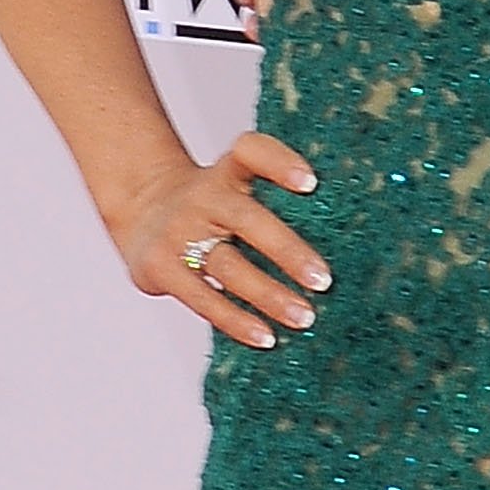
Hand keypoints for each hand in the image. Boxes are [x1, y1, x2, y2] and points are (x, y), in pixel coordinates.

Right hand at [110, 132, 328, 349]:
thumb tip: (347, 239)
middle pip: (248, 220)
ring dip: (269, 295)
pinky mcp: (160, 267)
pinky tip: (265, 337)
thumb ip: (273, 197)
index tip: (312, 183)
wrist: (142, 207)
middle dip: (287, 252)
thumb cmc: (211, 203)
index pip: (251, 152)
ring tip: (304, 317)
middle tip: (324, 280)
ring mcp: (178, 232)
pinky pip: (203, 298)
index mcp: (227, 172)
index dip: (279, 162)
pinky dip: (236, 321)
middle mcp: (203, 197)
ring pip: (228, 266)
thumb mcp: (234, 182)